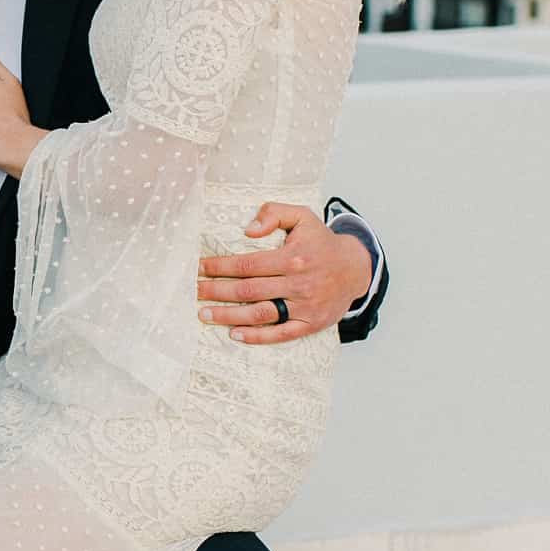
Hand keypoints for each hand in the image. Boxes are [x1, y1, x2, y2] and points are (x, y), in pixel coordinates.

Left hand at [197, 204, 372, 343]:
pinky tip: (235, 334)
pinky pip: (281, 334)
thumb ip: (274, 214)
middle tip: (193, 292)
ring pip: (260, 314)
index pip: (247, 264)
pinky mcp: (311, 323)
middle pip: (248, 290)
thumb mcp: (302, 216)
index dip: (220, 267)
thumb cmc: (321, 242)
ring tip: (205, 315)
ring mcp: (305, 306)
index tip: (198, 268)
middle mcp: (298, 283)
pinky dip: (257, 337)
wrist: (356, 268)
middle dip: (217, 291)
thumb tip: (247, 230)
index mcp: (292, 257)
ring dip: (229, 316)